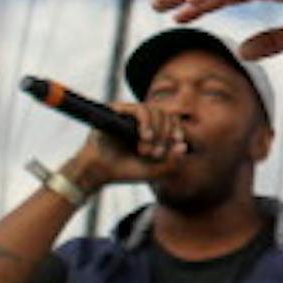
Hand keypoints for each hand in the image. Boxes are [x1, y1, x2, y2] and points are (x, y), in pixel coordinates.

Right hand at [62, 101, 185, 188]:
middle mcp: (141, 119)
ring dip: (157, 132)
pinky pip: (140, 110)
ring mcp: (129, 113)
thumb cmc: (125, 171)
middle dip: (165, 136)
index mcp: (152, 128)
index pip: (172, 120)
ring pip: (155, 111)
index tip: (178, 142)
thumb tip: (184, 146)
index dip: (178, 130)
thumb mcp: (154, 170)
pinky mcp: (116, 110)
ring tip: (147, 151)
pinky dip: (147, 123)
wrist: (98, 173)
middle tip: (155, 154)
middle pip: (166, 115)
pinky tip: (146, 137)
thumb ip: (172, 163)